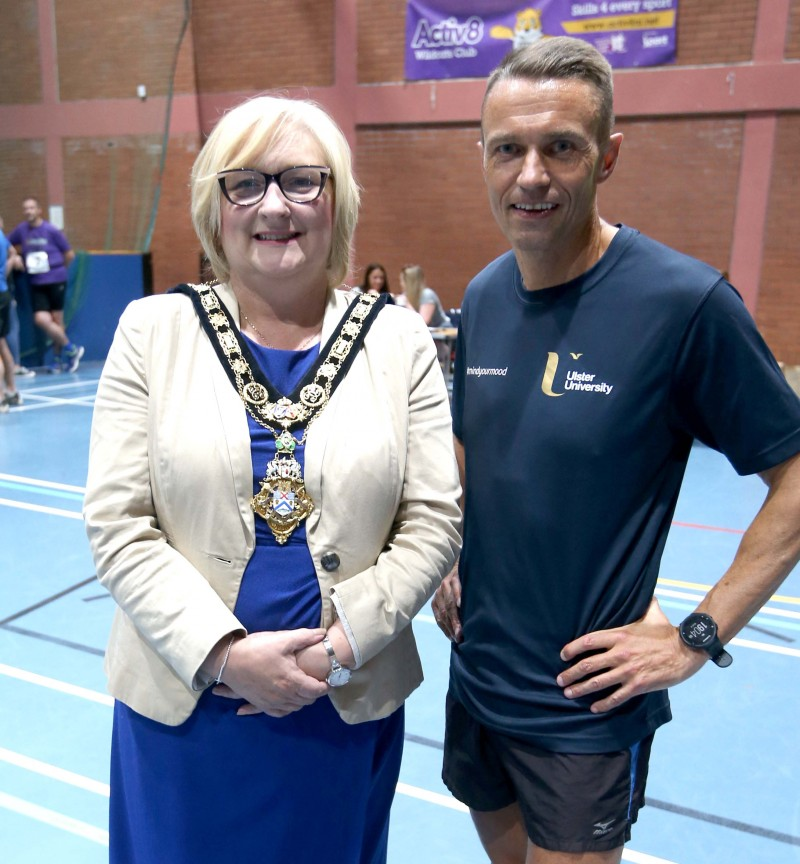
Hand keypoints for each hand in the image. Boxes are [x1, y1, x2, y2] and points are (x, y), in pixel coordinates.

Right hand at [213, 629, 329, 717]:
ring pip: (293, 708)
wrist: (229, 660)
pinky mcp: (259, 704)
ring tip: (304, 689)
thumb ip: (304, 637)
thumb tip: (323, 633)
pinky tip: (287, 702)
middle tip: (318, 681)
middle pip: (306, 700)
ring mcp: (270, 703)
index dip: (325, 686)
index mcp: (291, 681)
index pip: (315, 691)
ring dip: (301, 700)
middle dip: (314, 692)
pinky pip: (278, 713)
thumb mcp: (282, 639)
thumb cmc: (257, 648)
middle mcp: (283, 696)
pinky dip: (286, 708)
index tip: (328, 679)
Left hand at [431, 565, 462, 642]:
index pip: (439, 618)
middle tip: (459, 638)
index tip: (453, 640)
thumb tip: (459, 636)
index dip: (446, 629)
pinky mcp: (455, 576)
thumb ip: (454, 615)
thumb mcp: (455, 601)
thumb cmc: (462, 589)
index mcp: (437, 600)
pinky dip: (458, 596)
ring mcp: (446, 583)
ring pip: (449, 602)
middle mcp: (439, 592)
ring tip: (461, 629)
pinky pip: (456, 587)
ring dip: (455, 617)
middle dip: (452, 626)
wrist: (465, 565)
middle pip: (444, 612)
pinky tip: (461, 604)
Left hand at [556, 597, 705, 713]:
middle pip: (587, 664)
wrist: (686, 651)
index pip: (588, 641)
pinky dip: (603, 703)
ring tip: (568, 693)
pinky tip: (594, 707)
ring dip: (581, 689)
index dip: (572, 649)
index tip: (563, 655)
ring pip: (598, 682)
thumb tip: (647, 593)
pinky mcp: (638, 685)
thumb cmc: (667, 633)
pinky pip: (616, 697)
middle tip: (560, 680)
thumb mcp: (653, 614)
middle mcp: (620, 653)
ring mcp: (628, 670)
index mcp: (619, 635)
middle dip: (570, 673)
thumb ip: (644, 604)